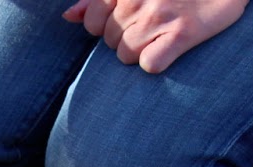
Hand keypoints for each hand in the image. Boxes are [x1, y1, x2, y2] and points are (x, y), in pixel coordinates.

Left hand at [61, 0, 246, 73]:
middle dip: (126, 39)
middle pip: (111, 42)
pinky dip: (157, 62)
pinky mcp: (182, 33)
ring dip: (142, 52)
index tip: (129, 21)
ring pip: (126, 56)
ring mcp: (159, 16)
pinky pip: (150, 65)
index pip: (93, 23)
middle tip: (153, 25)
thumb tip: (70, 17)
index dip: (107, 28)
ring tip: (163, 35)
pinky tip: (171, 47)